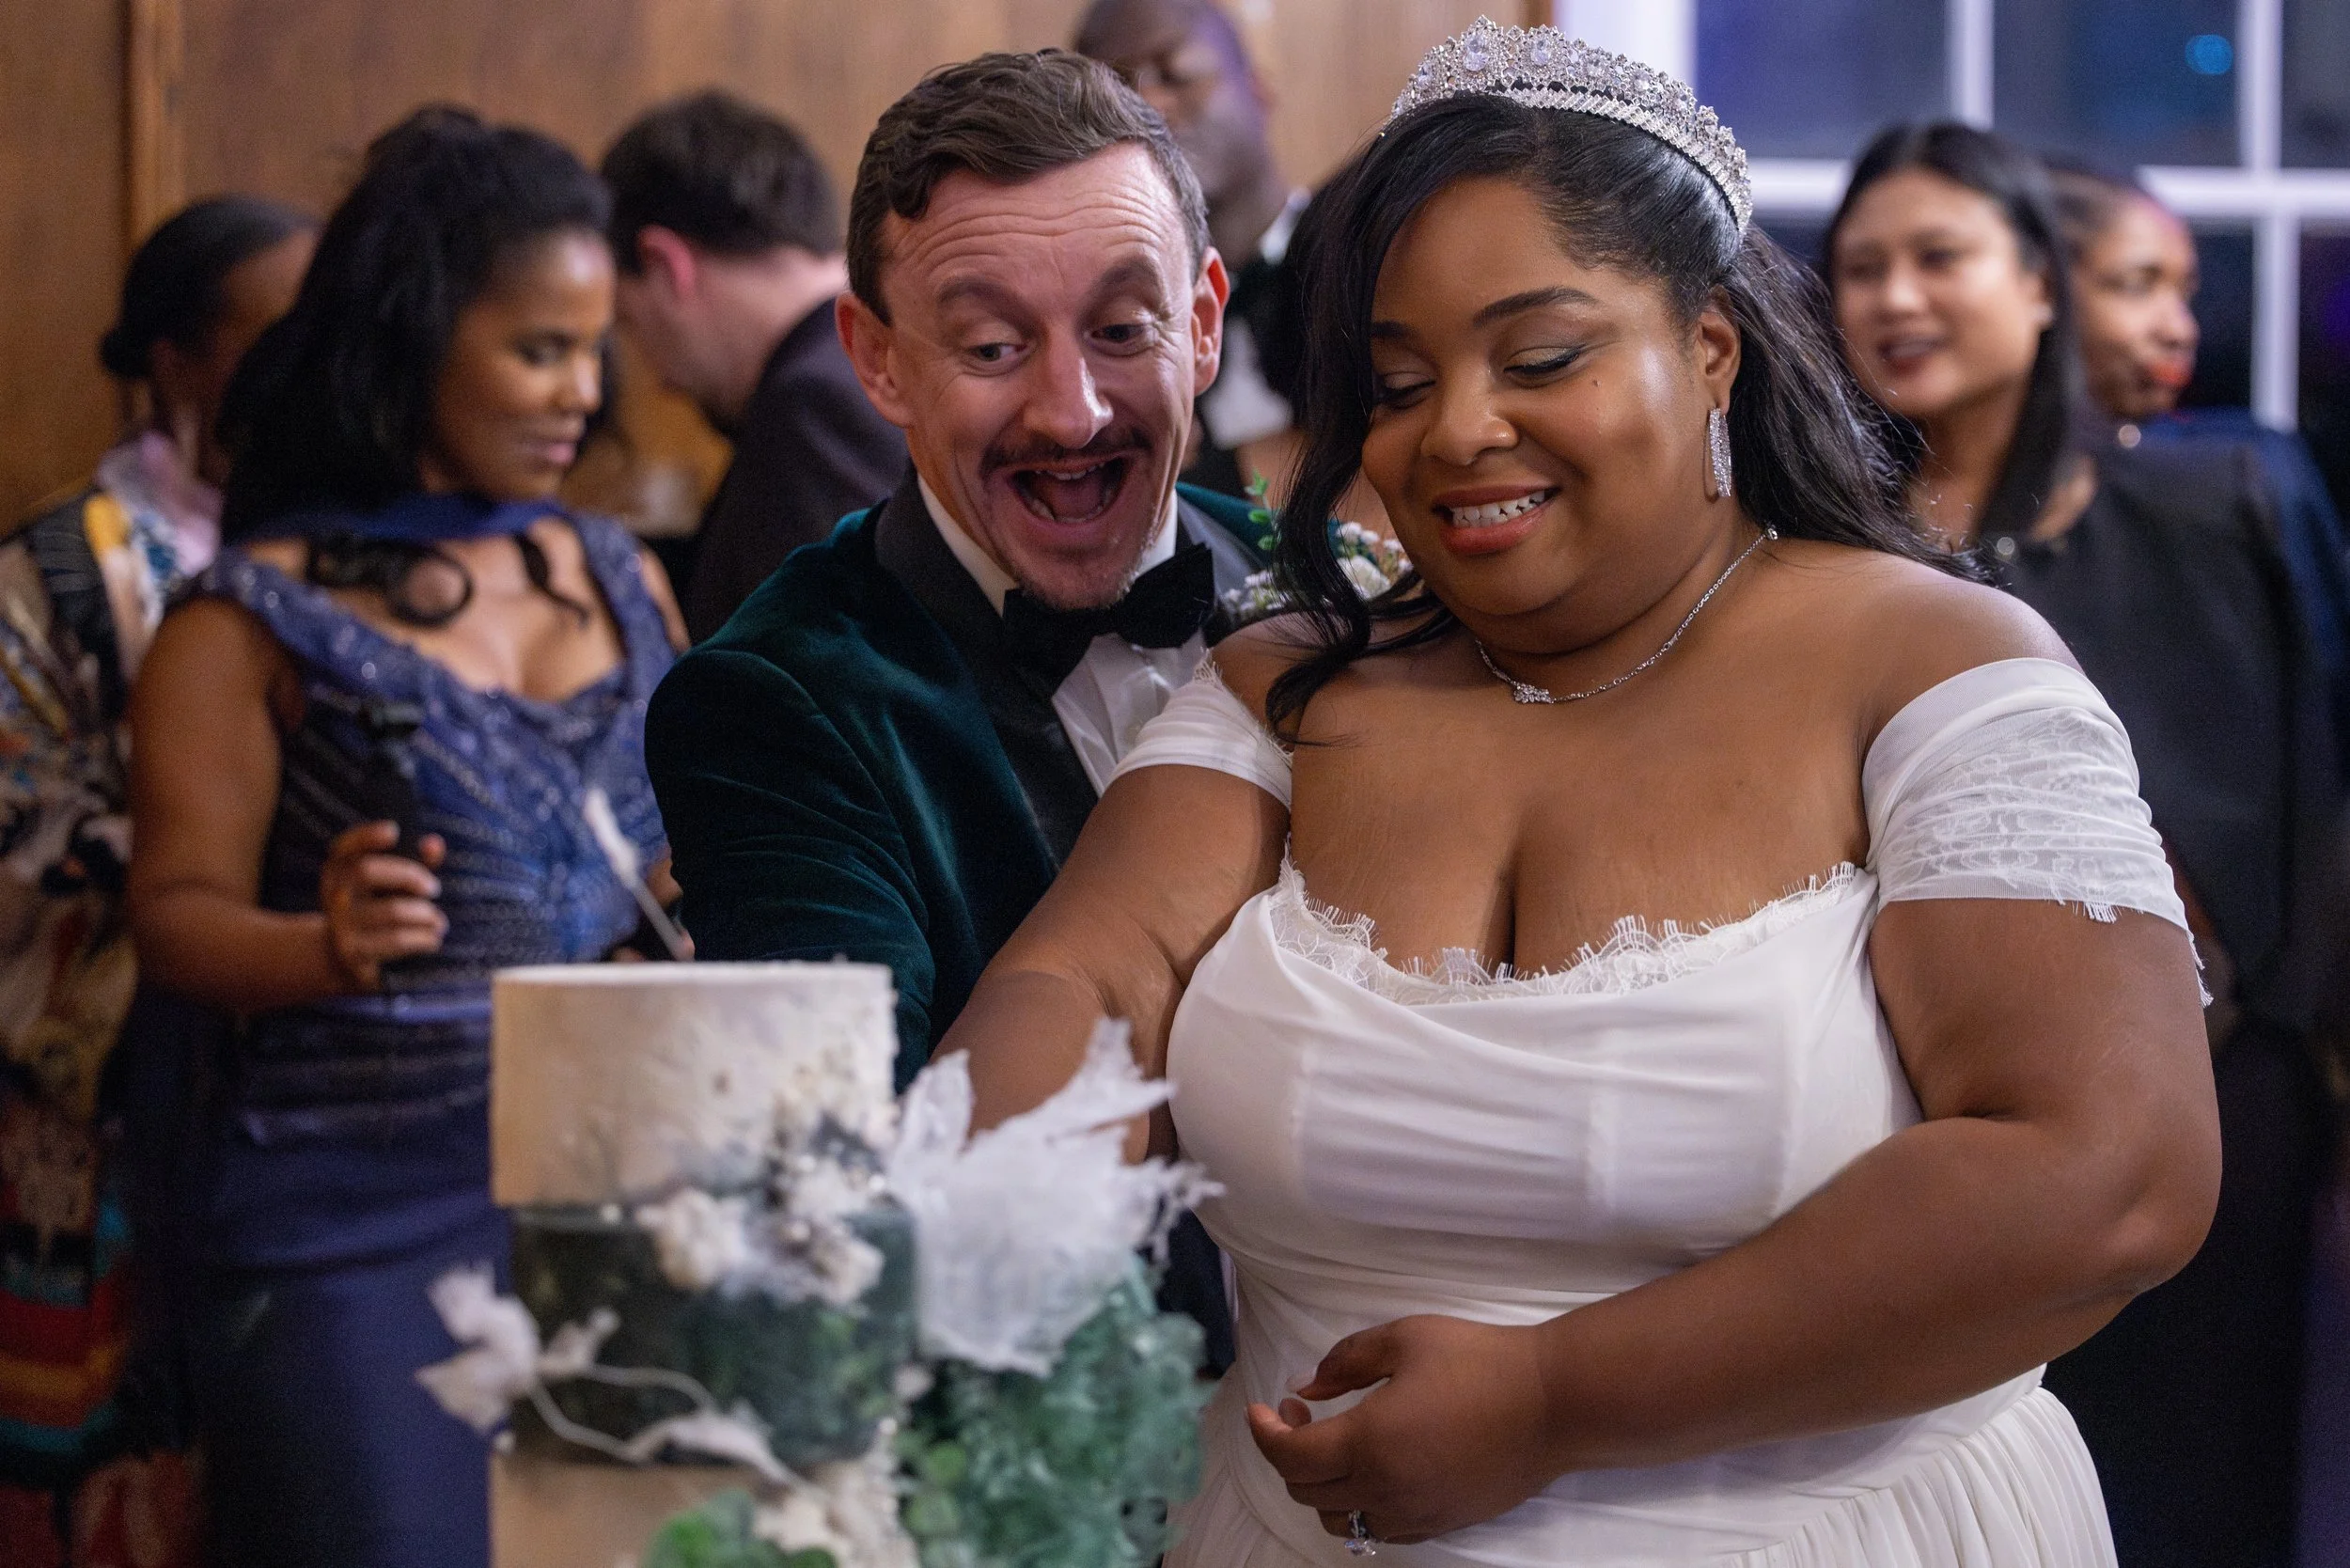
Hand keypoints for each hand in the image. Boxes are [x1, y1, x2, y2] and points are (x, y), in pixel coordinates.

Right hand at [319, 821, 446, 990]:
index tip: (394, 831)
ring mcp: (341, 924)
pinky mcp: (355, 952)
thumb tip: (434, 844)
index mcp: (339, 872)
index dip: (366, 836)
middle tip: (435, 888)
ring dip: (425, 914)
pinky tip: (433, 940)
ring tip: (440, 923)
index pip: (345, 847)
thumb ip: (416, 862)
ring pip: (390, 910)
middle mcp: (335, 895)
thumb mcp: (392, 885)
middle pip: (366, 871)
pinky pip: (395, 940)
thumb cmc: (379, 910)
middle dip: (408, 875)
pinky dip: (421, 938)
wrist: (345, 960)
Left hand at [1246, 1314, 1563, 1544]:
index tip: (1262, 1409)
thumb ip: (1345, 1362)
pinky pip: (1380, 1530)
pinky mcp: (1442, 1524)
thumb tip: (1306, 1388)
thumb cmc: (1479, 1361)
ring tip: (1335, 1445)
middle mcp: (1385, 1490)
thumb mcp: (1404, 1338)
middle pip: (1307, 1493)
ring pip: (1340, 1521)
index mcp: (1368, 1443)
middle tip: (1301, 1413)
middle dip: (1289, 1452)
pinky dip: (1359, 1507)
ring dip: (1320, 1488)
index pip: (1290, 1457)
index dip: (1264, 1433)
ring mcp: (1415, 1515)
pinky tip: (1373, 1470)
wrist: (1553, 1403)